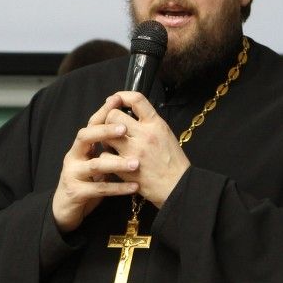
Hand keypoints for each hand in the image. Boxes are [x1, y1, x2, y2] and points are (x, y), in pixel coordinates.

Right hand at [51, 95, 143, 232]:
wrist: (65, 210)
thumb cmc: (85, 183)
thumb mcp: (94, 163)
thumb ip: (105, 149)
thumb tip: (127, 128)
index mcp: (79, 147)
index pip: (91, 124)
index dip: (103, 111)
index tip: (117, 99)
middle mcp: (73, 157)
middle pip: (85, 137)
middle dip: (104, 131)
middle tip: (124, 129)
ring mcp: (73, 174)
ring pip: (95, 165)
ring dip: (117, 163)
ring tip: (136, 163)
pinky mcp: (76, 193)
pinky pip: (100, 189)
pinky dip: (118, 188)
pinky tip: (134, 186)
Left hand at [102, 91, 189, 208]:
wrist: (177, 186)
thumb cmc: (173, 162)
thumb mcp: (166, 134)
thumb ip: (149, 123)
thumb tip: (131, 113)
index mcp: (156, 124)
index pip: (137, 99)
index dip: (122, 96)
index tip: (116, 100)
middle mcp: (144, 135)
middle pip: (114, 116)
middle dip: (109, 120)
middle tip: (112, 128)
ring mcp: (133, 151)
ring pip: (106, 135)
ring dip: (105, 138)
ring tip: (111, 144)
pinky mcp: (125, 168)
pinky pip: (105, 155)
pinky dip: (106, 157)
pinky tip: (113, 160)